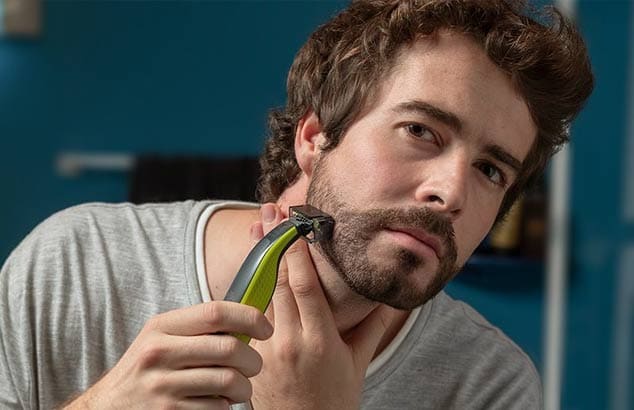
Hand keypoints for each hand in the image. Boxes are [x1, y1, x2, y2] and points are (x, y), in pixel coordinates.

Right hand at [64, 301, 272, 408]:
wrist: (108, 408)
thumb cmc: (146, 369)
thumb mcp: (161, 338)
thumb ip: (198, 328)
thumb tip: (247, 321)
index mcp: (161, 327)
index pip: (216, 312)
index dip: (249, 317)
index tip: (265, 328)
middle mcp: (159, 353)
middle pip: (229, 349)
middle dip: (253, 359)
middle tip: (253, 365)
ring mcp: (162, 387)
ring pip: (229, 382)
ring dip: (244, 387)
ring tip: (239, 387)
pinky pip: (218, 408)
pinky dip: (225, 406)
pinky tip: (217, 402)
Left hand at [249, 203, 393, 409]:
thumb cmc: (335, 401)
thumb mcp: (358, 364)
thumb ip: (373, 328)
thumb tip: (393, 299)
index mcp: (321, 340)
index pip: (306, 285)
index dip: (300, 251)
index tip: (299, 224)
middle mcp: (290, 341)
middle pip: (279, 281)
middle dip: (275, 242)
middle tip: (273, 211)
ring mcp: (266, 349)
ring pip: (258, 291)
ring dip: (256, 256)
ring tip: (256, 224)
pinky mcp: (251, 355)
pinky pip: (246, 313)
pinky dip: (247, 283)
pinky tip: (247, 261)